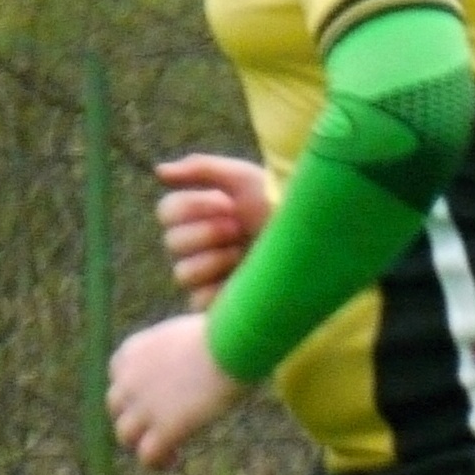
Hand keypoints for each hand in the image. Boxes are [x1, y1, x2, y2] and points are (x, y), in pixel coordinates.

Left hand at [107, 315, 241, 467]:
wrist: (231, 344)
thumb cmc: (226, 330)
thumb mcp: (189, 327)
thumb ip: (180, 340)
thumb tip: (194, 323)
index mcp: (132, 350)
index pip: (118, 374)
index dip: (133, 388)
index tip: (154, 395)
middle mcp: (128, 379)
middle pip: (116, 406)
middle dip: (134, 416)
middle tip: (158, 424)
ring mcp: (143, 407)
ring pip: (126, 434)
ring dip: (141, 442)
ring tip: (166, 449)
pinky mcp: (164, 429)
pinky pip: (147, 456)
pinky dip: (158, 462)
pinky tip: (174, 460)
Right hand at [156, 156, 271, 307]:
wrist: (315, 246)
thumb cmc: (281, 208)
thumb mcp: (246, 180)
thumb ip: (202, 169)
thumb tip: (159, 171)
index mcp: (203, 216)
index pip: (167, 211)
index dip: (194, 208)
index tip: (227, 205)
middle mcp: (201, 245)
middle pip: (171, 241)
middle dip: (208, 233)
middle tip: (238, 230)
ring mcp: (208, 277)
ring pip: (182, 272)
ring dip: (216, 261)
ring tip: (245, 257)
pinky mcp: (216, 305)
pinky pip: (197, 298)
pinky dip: (219, 289)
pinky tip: (242, 281)